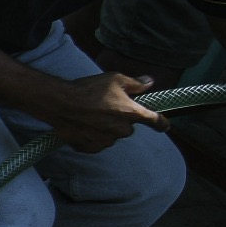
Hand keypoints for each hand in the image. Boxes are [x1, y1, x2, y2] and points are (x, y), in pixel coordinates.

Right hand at [33, 72, 168, 151]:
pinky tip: (82, 126)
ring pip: (111, 137)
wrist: (60, 103)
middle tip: (105, 109)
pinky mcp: (91, 147)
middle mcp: (122, 129)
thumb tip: (149, 82)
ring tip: (90, 116)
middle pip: (128, 128)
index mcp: (131, 112)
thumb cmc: (88, 89)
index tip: (165, 126)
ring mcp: (106, 140)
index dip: (161, 123)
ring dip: (105, 129)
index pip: (155, 120)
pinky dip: (92, 137)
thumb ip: (135, 83)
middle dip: (120, 120)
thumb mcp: (114, 79)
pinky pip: (97, 144)